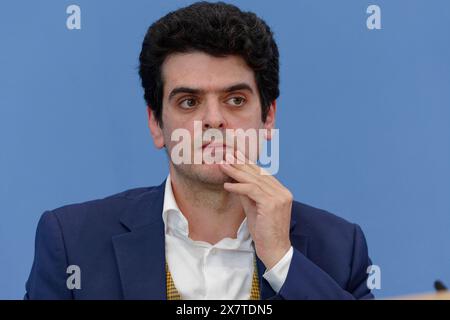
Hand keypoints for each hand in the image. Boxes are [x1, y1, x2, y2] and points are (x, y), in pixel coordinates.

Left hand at [219, 151, 292, 269]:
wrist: (274, 250)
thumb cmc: (264, 232)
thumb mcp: (254, 209)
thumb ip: (248, 195)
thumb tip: (236, 182)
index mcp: (281, 192)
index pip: (263, 174)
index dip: (248, 165)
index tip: (235, 157)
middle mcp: (283, 192)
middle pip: (259, 174)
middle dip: (241, 164)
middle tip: (227, 155)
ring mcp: (279, 197)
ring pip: (254, 180)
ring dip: (236, 172)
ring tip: (223, 165)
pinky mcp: (272, 204)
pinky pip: (252, 190)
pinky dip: (238, 187)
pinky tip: (227, 185)